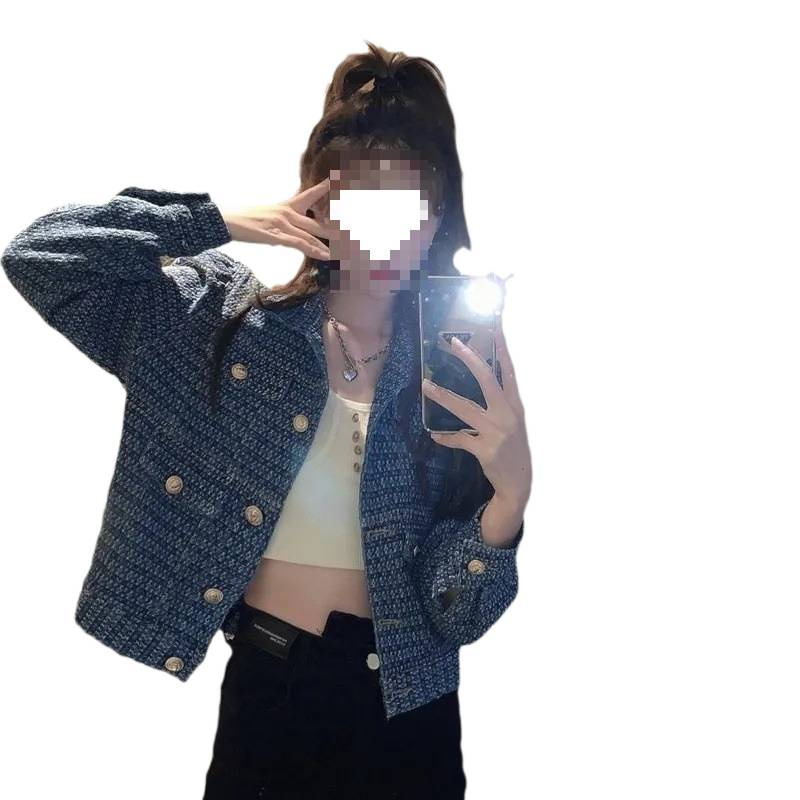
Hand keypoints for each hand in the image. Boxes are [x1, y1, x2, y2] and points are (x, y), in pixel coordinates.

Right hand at [221, 178, 335, 259]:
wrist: (227, 220)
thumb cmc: (245, 220)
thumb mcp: (267, 216)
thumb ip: (283, 224)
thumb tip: (289, 235)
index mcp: (286, 206)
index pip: (309, 195)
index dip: (324, 189)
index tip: (338, 182)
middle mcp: (287, 213)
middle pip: (317, 221)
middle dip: (337, 228)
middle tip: (354, 230)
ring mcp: (282, 224)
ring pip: (311, 234)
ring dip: (329, 243)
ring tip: (345, 248)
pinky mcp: (276, 235)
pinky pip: (299, 244)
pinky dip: (314, 250)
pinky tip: (325, 255)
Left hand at [422, 314, 531, 508]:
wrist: (519, 483)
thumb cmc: (513, 449)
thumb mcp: (513, 423)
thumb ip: (500, 403)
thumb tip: (484, 382)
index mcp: (515, 406)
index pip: (509, 372)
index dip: (502, 350)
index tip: (495, 329)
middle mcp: (507, 415)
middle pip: (486, 380)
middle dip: (470, 360)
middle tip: (453, 343)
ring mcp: (496, 432)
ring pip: (464, 408)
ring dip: (443, 396)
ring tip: (426, 386)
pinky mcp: (485, 450)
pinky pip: (459, 439)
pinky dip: (445, 437)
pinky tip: (434, 435)